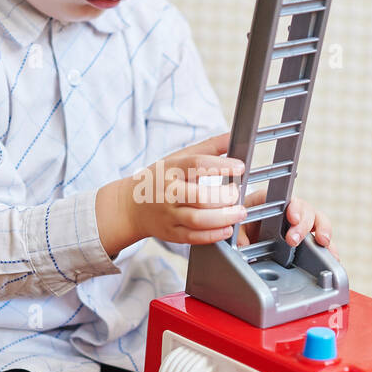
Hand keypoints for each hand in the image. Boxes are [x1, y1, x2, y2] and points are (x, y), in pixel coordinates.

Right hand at [122, 132, 246, 246]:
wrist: (131, 206)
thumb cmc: (160, 179)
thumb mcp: (179, 158)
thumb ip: (209, 147)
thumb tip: (233, 135)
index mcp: (172, 169)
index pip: (197, 164)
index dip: (221, 166)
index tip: (240, 167)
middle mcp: (168, 192)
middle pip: (200, 196)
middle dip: (225, 196)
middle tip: (238, 193)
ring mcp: (169, 215)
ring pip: (197, 219)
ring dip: (223, 217)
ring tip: (239, 212)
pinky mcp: (171, 233)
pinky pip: (193, 237)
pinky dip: (213, 235)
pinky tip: (227, 229)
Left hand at [236, 185, 338, 257]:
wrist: (243, 239)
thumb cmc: (240, 226)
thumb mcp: (235, 229)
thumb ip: (238, 236)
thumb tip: (242, 245)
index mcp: (270, 200)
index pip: (285, 198)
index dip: (293, 207)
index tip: (293, 218)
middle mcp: (288, 210)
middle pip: (305, 209)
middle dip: (303, 225)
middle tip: (294, 240)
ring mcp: (300, 224)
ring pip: (318, 221)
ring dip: (323, 231)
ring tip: (323, 243)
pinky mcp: (307, 239)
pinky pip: (323, 241)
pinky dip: (330, 249)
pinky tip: (333, 257)